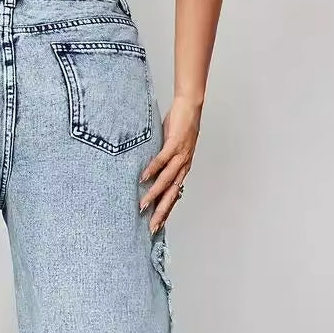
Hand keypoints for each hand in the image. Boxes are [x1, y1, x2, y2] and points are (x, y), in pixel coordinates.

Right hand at [139, 94, 202, 233]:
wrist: (190, 105)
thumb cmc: (179, 125)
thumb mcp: (170, 147)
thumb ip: (162, 161)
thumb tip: (149, 172)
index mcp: (183, 168)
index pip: (174, 195)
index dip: (166, 211)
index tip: (156, 225)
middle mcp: (184, 165)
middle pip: (172, 194)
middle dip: (161, 211)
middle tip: (152, 227)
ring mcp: (181, 155)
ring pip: (167, 180)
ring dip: (155, 194)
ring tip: (143, 206)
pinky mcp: (176, 143)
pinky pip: (163, 160)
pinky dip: (153, 169)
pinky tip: (144, 178)